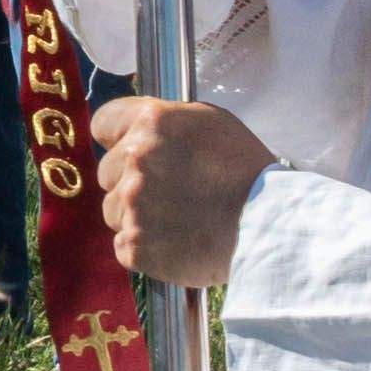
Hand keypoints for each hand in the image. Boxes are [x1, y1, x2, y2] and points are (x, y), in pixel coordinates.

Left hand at [90, 93, 265, 287]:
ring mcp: (132, 204)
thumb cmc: (244, 171)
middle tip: (171, 192)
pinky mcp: (135, 244)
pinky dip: (144, 247)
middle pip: (107, 172)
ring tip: (177, 219)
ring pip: (113, 210)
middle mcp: (136, 159)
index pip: (102, 124)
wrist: (267, 226)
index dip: (116, 139)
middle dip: (130, 181)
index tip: (131, 152)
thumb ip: (164, 123)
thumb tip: (133, 132)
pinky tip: (174, 241)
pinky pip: (124, 245)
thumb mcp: (209, 122)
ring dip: (137, 216)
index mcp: (152, 122)